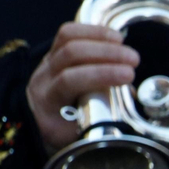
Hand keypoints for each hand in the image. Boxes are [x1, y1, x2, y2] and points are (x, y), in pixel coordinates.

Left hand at [25, 22, 138, 152]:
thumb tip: (128, 106)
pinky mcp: (52, 52)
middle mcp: (42, 77)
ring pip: (66, 39)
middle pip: (69, 54)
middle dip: (105, 54)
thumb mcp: (77, 138)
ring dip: (99, 38)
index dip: (100, 74)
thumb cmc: (60, 134)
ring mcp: (46, 62)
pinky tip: (113, 36)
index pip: (70, 80)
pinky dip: (91, 30)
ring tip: (125, 45)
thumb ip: (100, 123)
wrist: (33, 126)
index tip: (129, 76)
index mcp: (46, 101)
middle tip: (134, 59)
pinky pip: (67, 33)